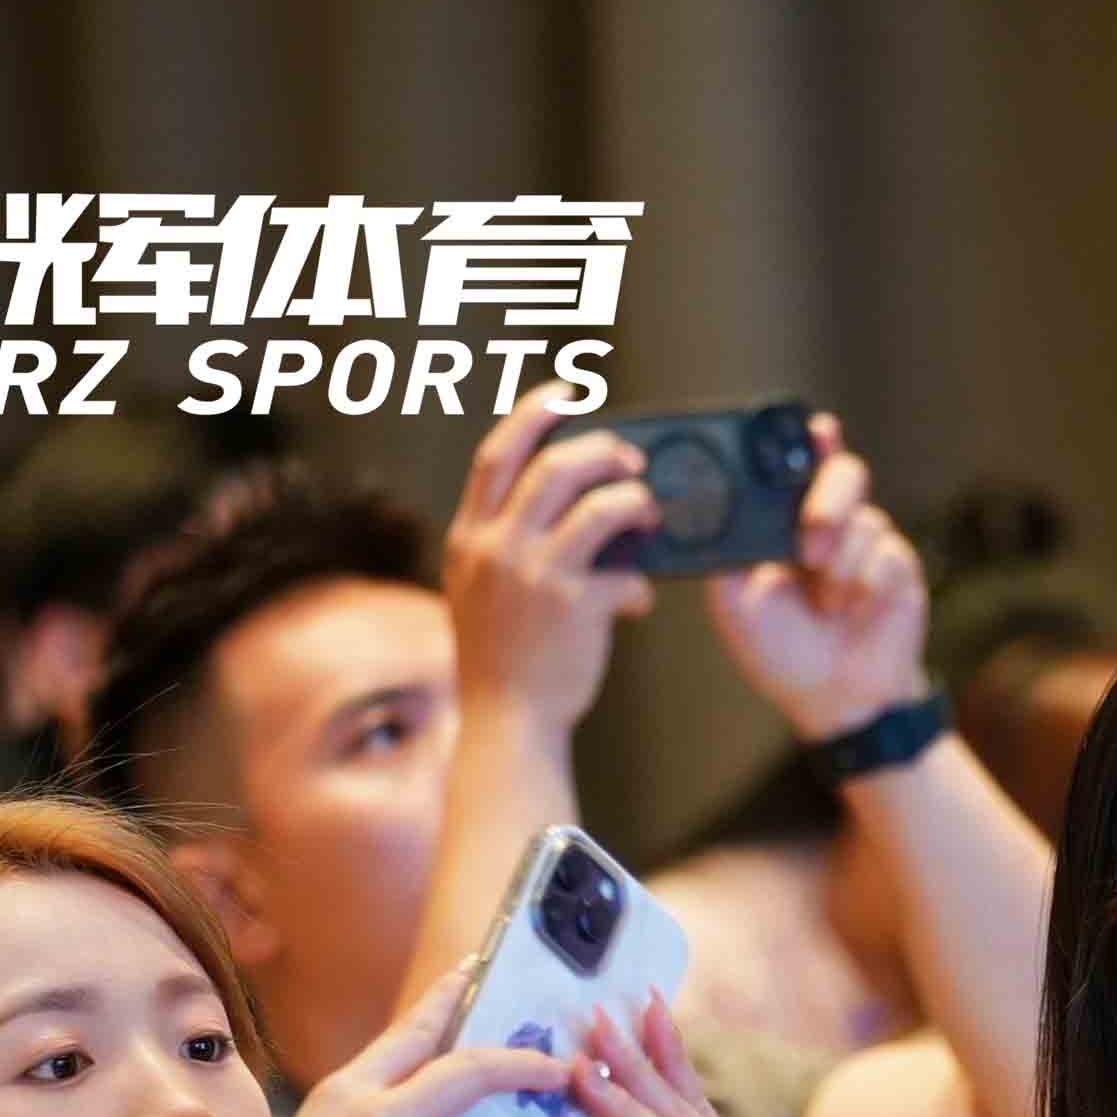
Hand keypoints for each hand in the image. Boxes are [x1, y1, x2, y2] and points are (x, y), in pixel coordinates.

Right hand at [444, 382, 662, 739]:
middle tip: (631, 461)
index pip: (496, 455)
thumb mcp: (479, 591)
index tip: (566, 394)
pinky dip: (640, 580)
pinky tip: (638, 599)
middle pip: (553, 466)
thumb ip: (502, 545)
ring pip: (594, 504)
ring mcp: (533, 575)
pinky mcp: (573, 606)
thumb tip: (562, 507)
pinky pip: (624, 570)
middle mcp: (494, 548)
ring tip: (649, 511)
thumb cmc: (502, 661)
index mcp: (468, 538)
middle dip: (601, 451)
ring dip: (632, 499)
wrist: (506, 722)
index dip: (533, 414)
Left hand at [705, 418, 930, 742]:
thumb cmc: (781, 647)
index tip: (815, 431)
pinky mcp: (899, 563)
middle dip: (827, 505)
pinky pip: (887, 554)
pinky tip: (854, 613)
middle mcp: (831, 520)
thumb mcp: (733, 598)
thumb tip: (720, 506)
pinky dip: (865, 587)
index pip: (800, 463)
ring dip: (840, 569)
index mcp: (787, 517)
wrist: (833, 696)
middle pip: (844, 472)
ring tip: (828, 606)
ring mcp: (868, 540)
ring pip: (865, 519)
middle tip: (808, 549)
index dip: (809, 441)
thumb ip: (729, 547)